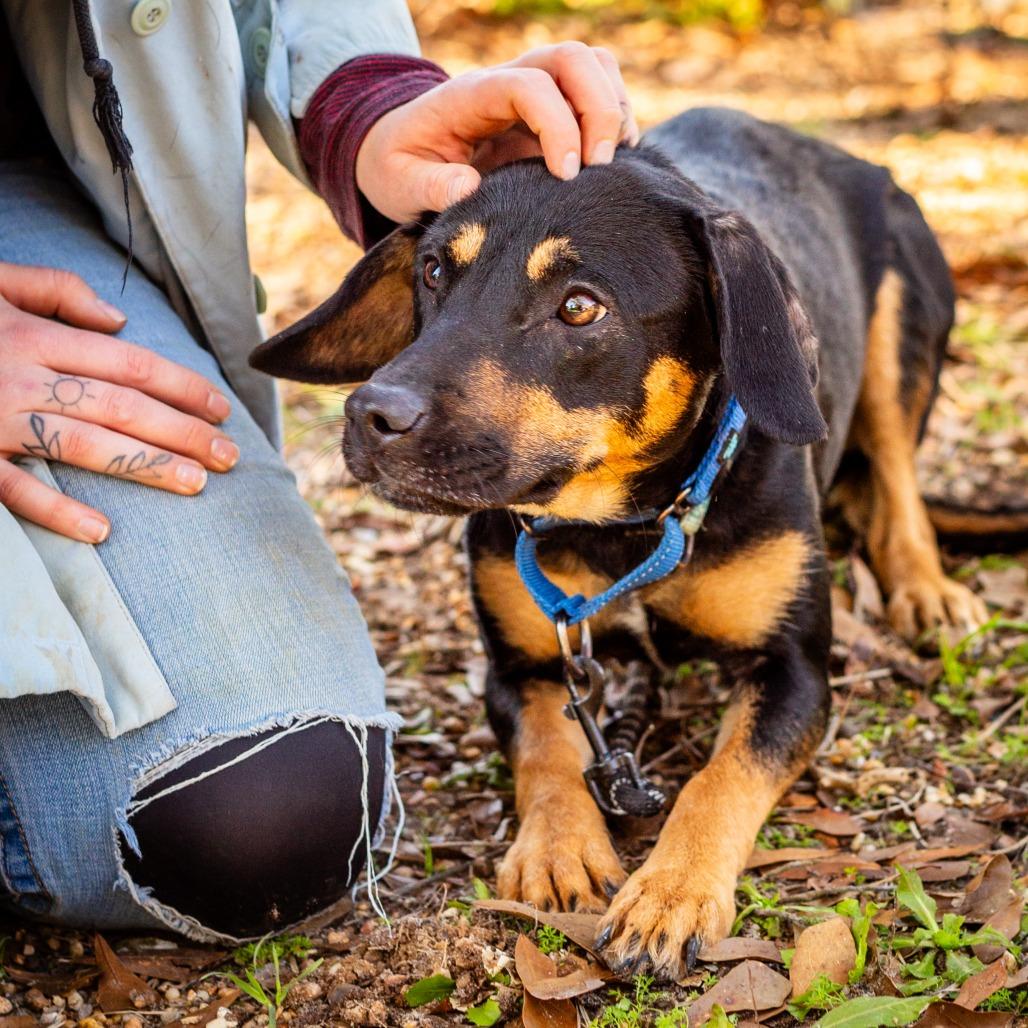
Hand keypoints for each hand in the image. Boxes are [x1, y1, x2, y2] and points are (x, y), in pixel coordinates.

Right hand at [0, 262, 238, 542]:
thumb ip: (56, 290)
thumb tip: (121, 322)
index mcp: (34, 335)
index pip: (131, 364)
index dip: (182, 387)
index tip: (220, 410)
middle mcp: (23, 376)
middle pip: (123, 407)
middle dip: (183, 433)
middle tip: (231, 457)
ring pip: (85, 445)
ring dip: (145, 468)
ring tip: (196, 484)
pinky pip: (13, 489)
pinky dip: (56, 511)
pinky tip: (101, 532)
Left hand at [356, 42, 638, 223]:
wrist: (399, 151)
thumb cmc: (399, 167)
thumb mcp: (399, 183)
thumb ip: (430, 187)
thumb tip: (468, 189)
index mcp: (471, 95)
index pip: (530, 85)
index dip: (558, 124)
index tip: (565, 175)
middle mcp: (507, 82)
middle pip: (572, 59)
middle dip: (598, 109)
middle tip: (598, 167)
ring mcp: (534, 92)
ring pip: (593, 65)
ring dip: (612, 108)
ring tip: (608, 163)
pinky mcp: (550, 112)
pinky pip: (597, 92)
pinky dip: (614, 119)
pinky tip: (607, 163)